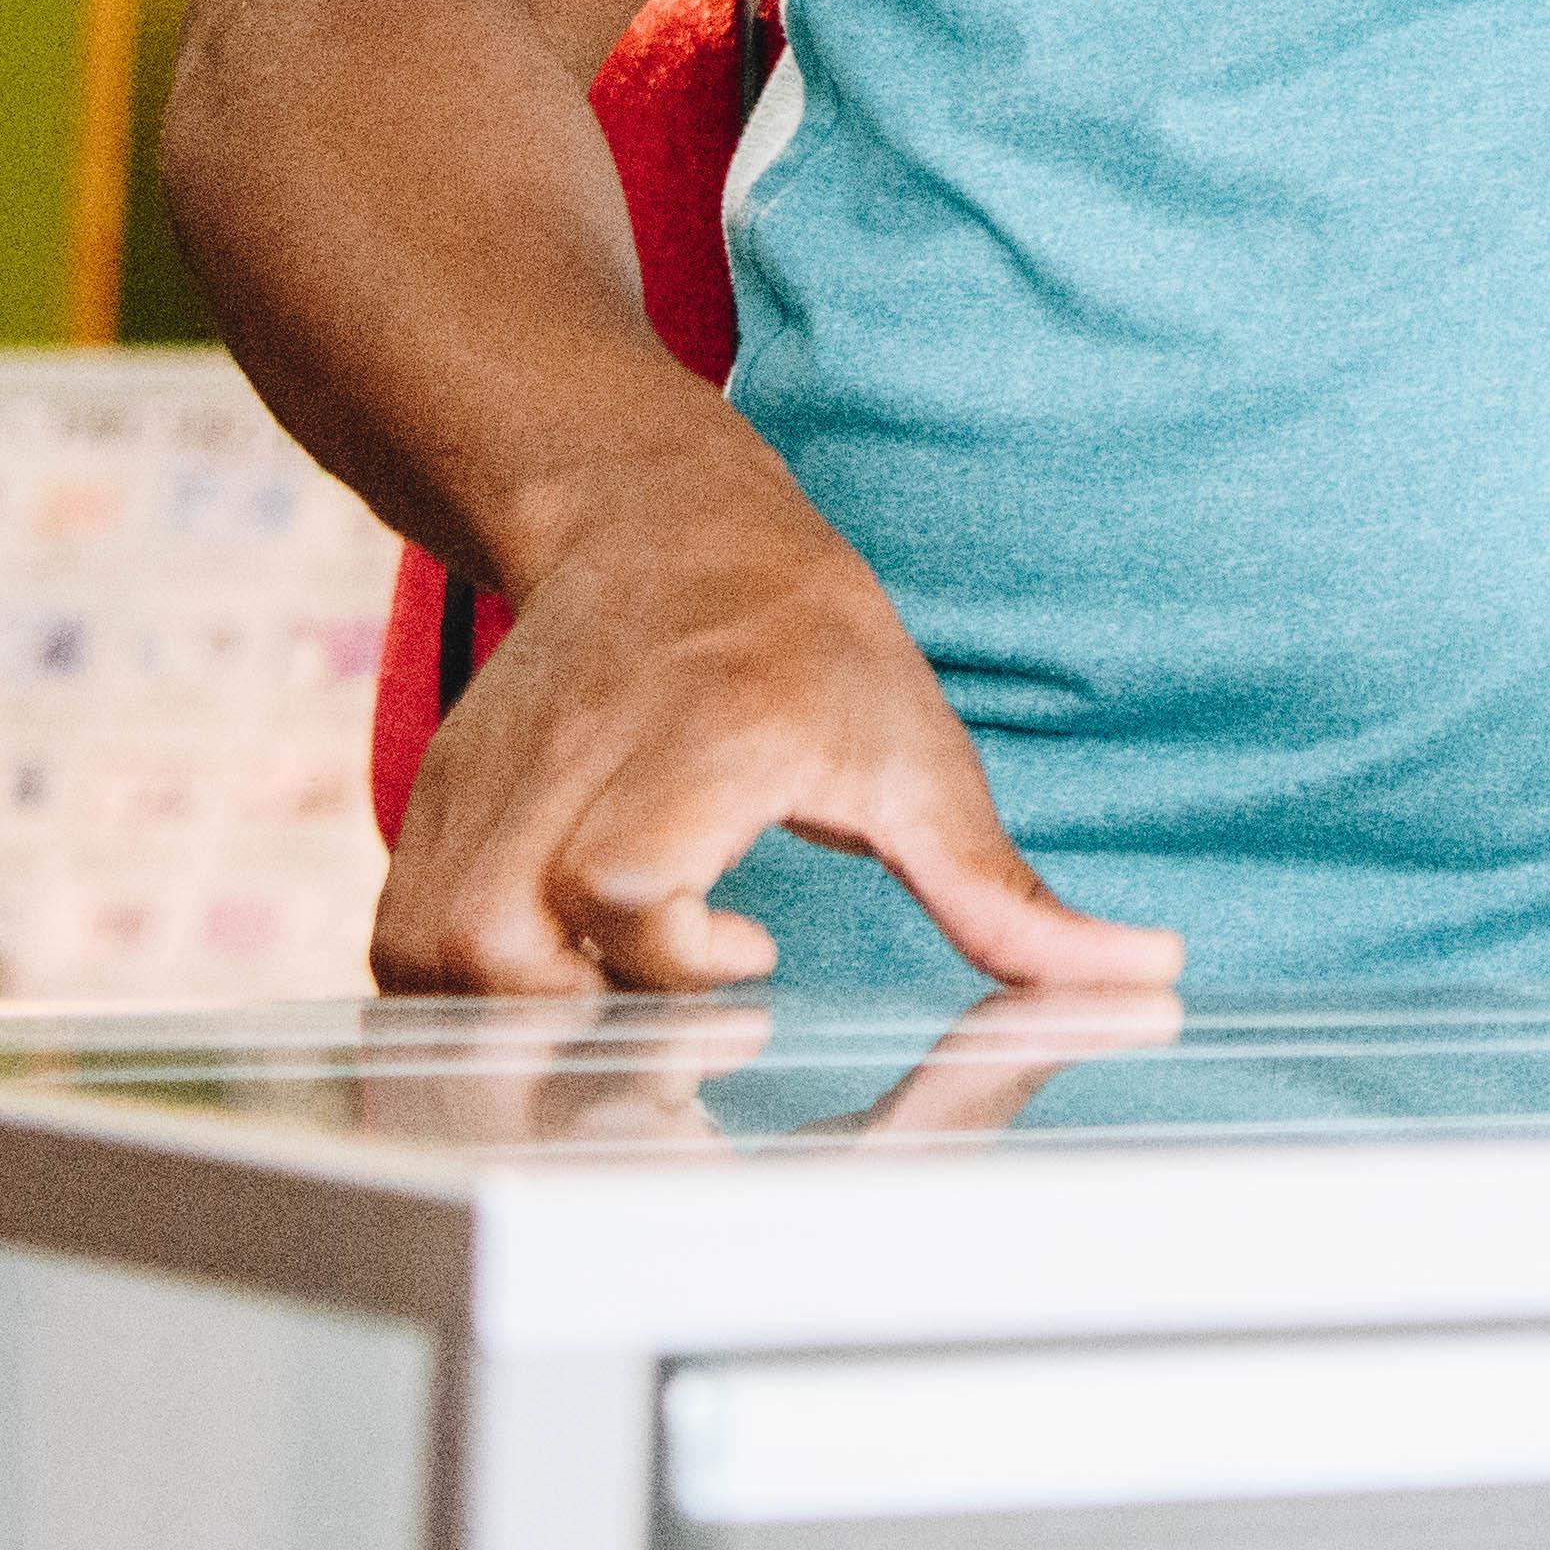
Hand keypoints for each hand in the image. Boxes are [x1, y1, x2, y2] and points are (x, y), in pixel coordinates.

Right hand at [374, 437, 1184, 999]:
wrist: (661, 521)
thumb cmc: (807, 640)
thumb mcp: (922, 755)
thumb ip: (1006, 894)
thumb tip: (1148, 973)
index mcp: (706, 737)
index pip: (622, 884)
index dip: (675, 953)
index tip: (754, 951)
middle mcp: (576, 757)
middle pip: (495, 947)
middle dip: (573, 1028)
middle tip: (670, 1026)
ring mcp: (487, 777)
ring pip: (429, 954)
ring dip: (511, 1017)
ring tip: (613, 1001)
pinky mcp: (437, 798)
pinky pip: (401, 941)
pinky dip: (458, 990)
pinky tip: (556, 979)